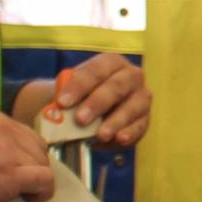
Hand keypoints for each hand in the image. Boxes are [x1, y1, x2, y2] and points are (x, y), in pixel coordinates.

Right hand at [0, 112, 53, 201]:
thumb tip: (1, 165)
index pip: (28, 136)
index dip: (26, 157)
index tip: (17, 173)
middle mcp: (5, 130)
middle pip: (40, 150)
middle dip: (33, 169)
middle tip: (19, 189)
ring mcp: (9, 152)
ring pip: (44, 166)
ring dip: (36, 183)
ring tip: (19, 197)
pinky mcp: (10, 175)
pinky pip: (44, 181)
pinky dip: (42, 193)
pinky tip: (28, 201)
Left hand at [15, 57, 149, 146]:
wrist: (90, 111)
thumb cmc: (79, 98)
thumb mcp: (69, 94)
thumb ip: (65, 100)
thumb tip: (57, 112)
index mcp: (111, 63)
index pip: (96, 70)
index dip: (79, 85)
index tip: (62, 102)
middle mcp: (131, 76)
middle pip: (117, 86)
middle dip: (98, 103)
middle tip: (80, 120)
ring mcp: (141, 97)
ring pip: (134, 106)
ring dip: (116, 120)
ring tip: (100, 135)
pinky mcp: (144, 119)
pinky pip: (141, 125)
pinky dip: (130, 132)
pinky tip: (119, 139)